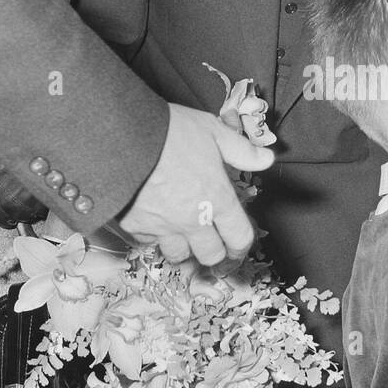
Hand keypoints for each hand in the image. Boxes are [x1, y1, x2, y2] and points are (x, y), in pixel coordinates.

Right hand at [116, 103, 273, 265]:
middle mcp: (193, 220)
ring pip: (178, 254)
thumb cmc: (170, 131)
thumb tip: (265, 159)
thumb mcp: (213, 131)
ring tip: (182, 232)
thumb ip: (241, 150)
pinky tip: (154, 219)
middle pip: (210, 255)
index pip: (239, 238)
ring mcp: (163, 227)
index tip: (237, 244)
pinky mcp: (134, 225)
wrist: (122, 135)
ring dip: (183, 247)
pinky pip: (148, 241)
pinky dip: (153, 235)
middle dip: (213, 250)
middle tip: (210, 240)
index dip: (241, 245)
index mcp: (217, 199)